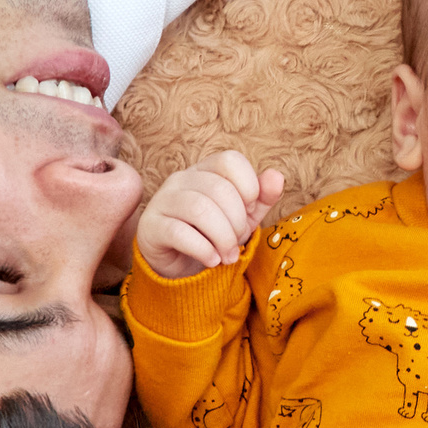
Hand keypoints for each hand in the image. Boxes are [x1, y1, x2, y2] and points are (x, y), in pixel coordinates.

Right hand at [135, 151, 284, 277]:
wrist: (180, 266)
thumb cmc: (214, 235)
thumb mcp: (245, 217)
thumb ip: (263, 197)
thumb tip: (276, 176)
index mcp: (205, 170)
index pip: (230, 160)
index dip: (249, 186)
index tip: (250, 210)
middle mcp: (181, 179)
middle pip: (219, 189)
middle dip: (237, 222)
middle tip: (237, 242)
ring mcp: (162, 201)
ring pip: (199, 209)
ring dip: (222, 237)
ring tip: (227, 255)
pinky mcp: (150, 226)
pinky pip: (179, 232)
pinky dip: (203, 249)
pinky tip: (212, 260)